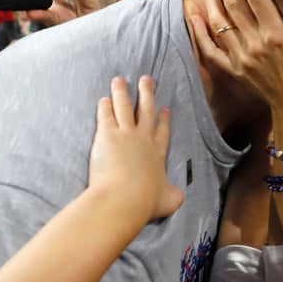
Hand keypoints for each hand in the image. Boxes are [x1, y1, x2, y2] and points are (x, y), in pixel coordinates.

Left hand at [89, 76, 183, 220]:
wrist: (125, 197)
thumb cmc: (145, 201)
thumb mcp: (168, 201)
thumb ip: (174, 196)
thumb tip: (179, 197)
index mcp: (157, 154)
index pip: (162, 132)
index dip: (164, 120)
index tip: (165, 109)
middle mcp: (144, 139)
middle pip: (146, 111)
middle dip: (147, 94)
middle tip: (146, 80)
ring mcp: (126, 134)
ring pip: (125, 107)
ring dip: (122, 92)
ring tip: (119, 80)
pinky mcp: (108, 134)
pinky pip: (106, 115)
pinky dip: (105, 106)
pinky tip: (103, 99)